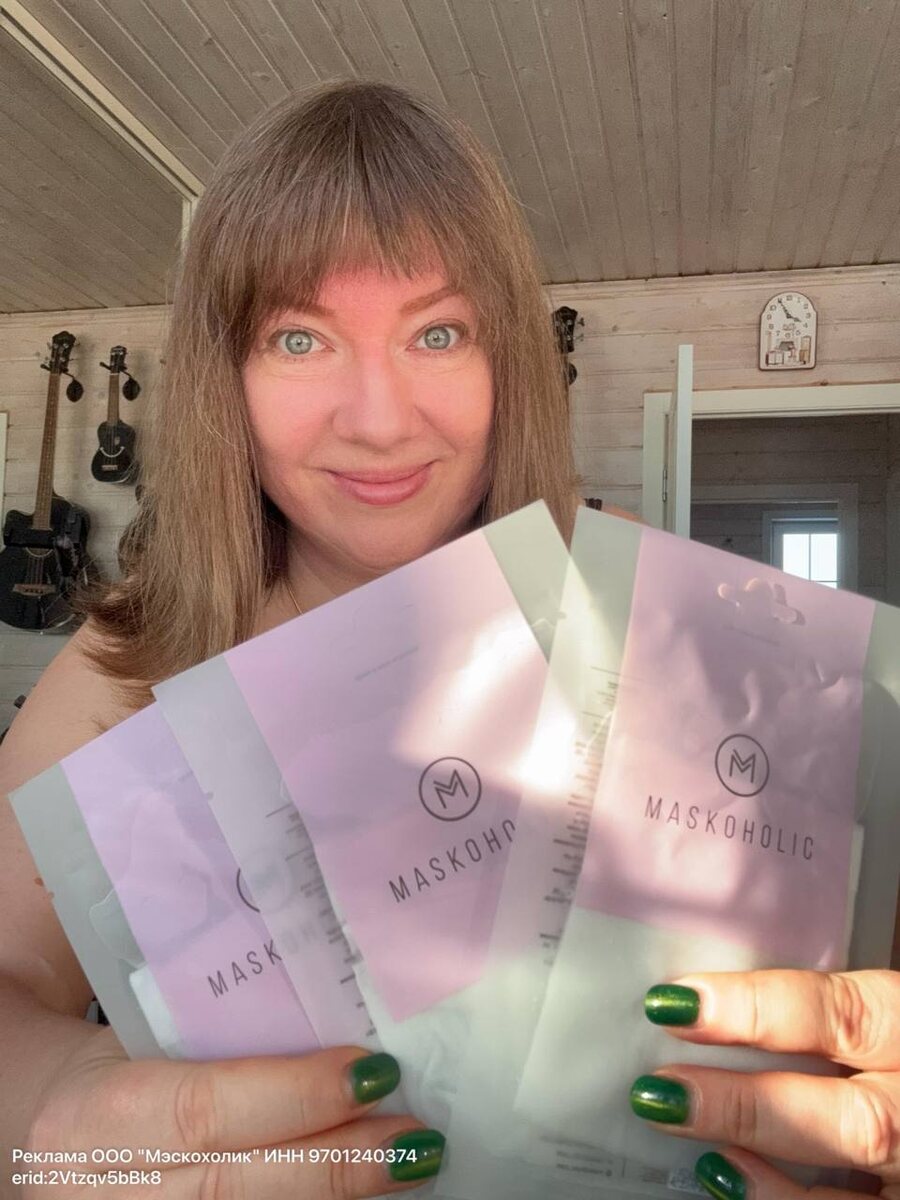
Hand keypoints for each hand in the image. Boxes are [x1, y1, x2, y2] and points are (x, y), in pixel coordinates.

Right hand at [24, 1025, 443, 1197]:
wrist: (28, 1124)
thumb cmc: (101, 1065)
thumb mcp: (139, 1037)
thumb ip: (225, 1033)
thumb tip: (346, 1018)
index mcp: (93, 1114)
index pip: (204, 1109)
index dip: (295, 1098)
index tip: (374, 1072)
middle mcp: (102, 1192)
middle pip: (233, 1188)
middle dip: (336, 1166)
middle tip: (414, 1136)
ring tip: (405, 1165)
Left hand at [630, 969, 899, 1199]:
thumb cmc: (896, 1043)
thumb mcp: (881, 1013)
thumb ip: (827, 1012)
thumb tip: (711, 1003)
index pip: (842, 1013)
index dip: (755, 1008)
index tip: (675, 1001)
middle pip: (853, 1118)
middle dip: (750, 1105)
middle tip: (658, 1088)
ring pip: (858, 1170)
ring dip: (759, 1168)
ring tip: (677, 1128)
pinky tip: (724, 1180)